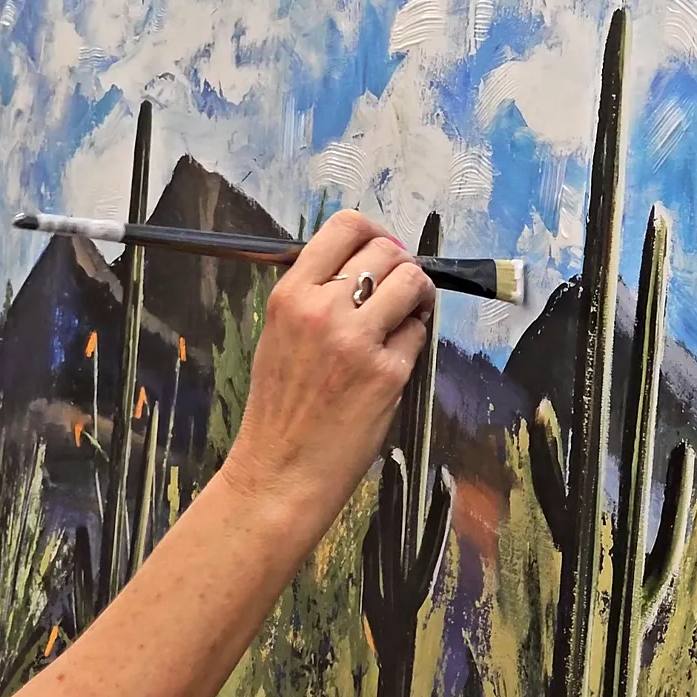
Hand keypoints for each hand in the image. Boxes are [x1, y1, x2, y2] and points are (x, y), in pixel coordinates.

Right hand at [221, 209, 436, 532]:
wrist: (280, 469)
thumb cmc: (279, 407)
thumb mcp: (278, 334)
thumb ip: (314, 295)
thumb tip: (364, 264)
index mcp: (291, 295)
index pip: (344, 227)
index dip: (375, 231)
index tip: (382, 247)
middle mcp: (324, 309)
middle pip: (387, 251)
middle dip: (401, 264)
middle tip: (399, 287)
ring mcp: (358, 341)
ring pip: (412, 282)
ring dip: (416, 294)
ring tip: (405, 314)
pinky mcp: (388, 373)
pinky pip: (417, 332)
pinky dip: (414, 337)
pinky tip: (397, 353)